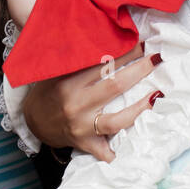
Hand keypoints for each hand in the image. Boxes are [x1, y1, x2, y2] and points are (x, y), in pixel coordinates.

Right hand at [22, 44, 162, 161]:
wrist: (33, 121)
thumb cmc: (48, 91)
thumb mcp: (57, 71)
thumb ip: (78, 59)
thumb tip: (106, 36)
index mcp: (69, 83)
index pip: (102, 64)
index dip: (125, 52)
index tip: (141, 43)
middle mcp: (77, 105)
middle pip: (115, 86)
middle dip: (139, 70)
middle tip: (156, 59)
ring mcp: (82, 127)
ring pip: (117, 120)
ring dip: (140, 108)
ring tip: (156, 95)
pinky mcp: (85, 143)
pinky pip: (104, 152)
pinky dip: (117, 152)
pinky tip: (135, 146)